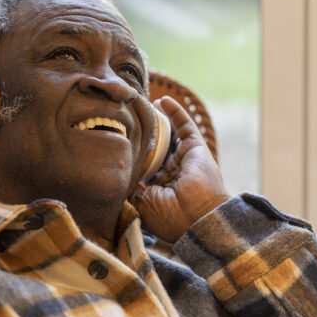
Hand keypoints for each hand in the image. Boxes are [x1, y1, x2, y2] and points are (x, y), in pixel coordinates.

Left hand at [130, 96, 230, 241]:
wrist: (197, 216)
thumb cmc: (169, 215)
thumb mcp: (141, 204)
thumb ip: (130, 187)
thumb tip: (119, 173)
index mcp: (161, 189)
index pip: (145, 168)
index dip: (134, 157)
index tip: (118, 144)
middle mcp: (174, 173)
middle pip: (156, 149)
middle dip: (144, 137)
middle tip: (128, 122)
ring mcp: (185, 159)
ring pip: (170, 135)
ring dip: (158, 121)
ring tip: (142, 107)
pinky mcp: (196, 147)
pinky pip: (185, 125)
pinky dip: (175, 112)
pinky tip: (162, 101)